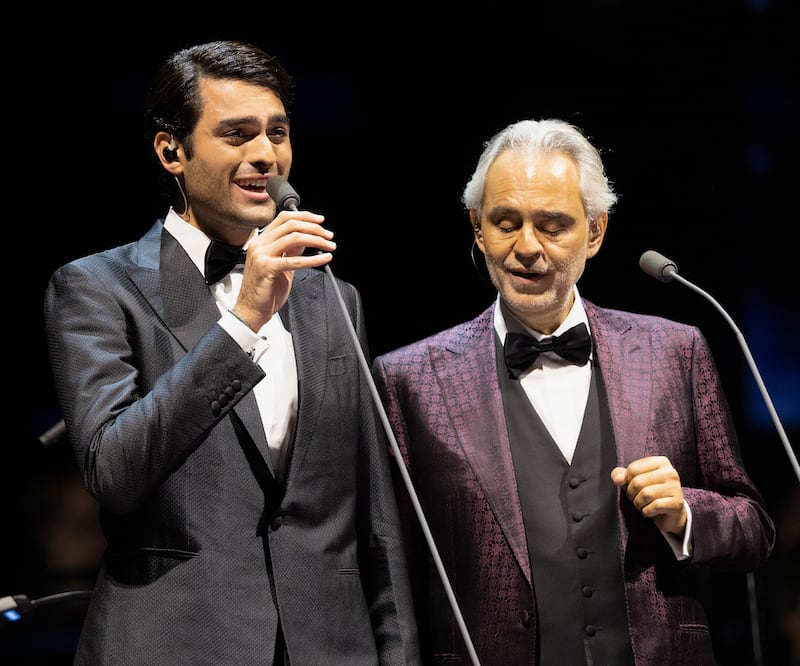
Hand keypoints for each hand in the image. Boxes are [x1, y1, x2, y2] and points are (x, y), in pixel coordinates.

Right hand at [234, 209, 335, 330]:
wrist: (251, 310)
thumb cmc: (264, 291)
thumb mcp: (281, 265)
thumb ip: (291, 250)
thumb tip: (307, 239)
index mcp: (261, 241)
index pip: (284, 218)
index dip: (304, 216)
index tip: (319, 220)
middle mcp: (259, 244)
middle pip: (290, 225)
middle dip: (314, 228)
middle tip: (328, 235)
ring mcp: (261, 255)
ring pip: (294, 238)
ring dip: (316, 240)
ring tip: (329, 245)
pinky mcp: (266, 268)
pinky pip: (295, 260)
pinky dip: (313, 258)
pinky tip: (324, 259)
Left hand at [611, 456, 686, 536]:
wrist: (669, 514)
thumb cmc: (649, 494)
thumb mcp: (632, 481)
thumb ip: (620, 475)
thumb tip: (618, 479)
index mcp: (660, 462)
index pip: (633, 469)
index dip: (627, 481)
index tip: (634, 487)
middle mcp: (670, 472)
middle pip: (638, 482)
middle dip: (631, 494)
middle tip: (637, 498)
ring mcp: (675, 487)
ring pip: (646, 494)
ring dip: (638, 503)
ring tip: (643, 505)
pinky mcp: (677, 502)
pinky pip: (654, 506)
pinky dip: (646, 511)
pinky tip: (650, 511)